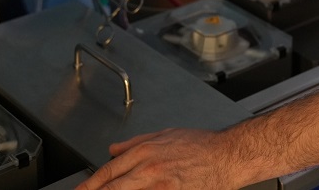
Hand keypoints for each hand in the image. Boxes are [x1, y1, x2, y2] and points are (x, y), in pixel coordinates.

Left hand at [75, 128, 241, 189]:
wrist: (228, 156)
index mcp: (146, 151)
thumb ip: (136, 142)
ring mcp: (159, 187)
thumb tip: (114, 150)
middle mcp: (149, 170)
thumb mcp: (166, 135)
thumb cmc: (202, 145)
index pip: (108, 172)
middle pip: (111, 188)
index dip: (90, 185)